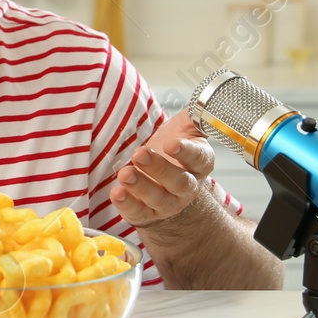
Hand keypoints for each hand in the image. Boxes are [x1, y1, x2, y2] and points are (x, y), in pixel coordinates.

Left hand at [108, 110, 217, 227]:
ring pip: (158, 199)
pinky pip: (138, 213)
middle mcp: (186, 187)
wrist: (158, 178)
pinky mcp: (147, 215)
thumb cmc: (169, 148)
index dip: (186, 152)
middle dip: (159, 168)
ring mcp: (167, 203)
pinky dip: (127, 205)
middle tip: (140, 154)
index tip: (170, 144)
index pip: (198, 158)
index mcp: (199, 163)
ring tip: (125, 174)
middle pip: (178, 182)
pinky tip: (117, 193)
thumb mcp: (183, 129)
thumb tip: (199, 103)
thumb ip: (193, 116)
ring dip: (141, 186)